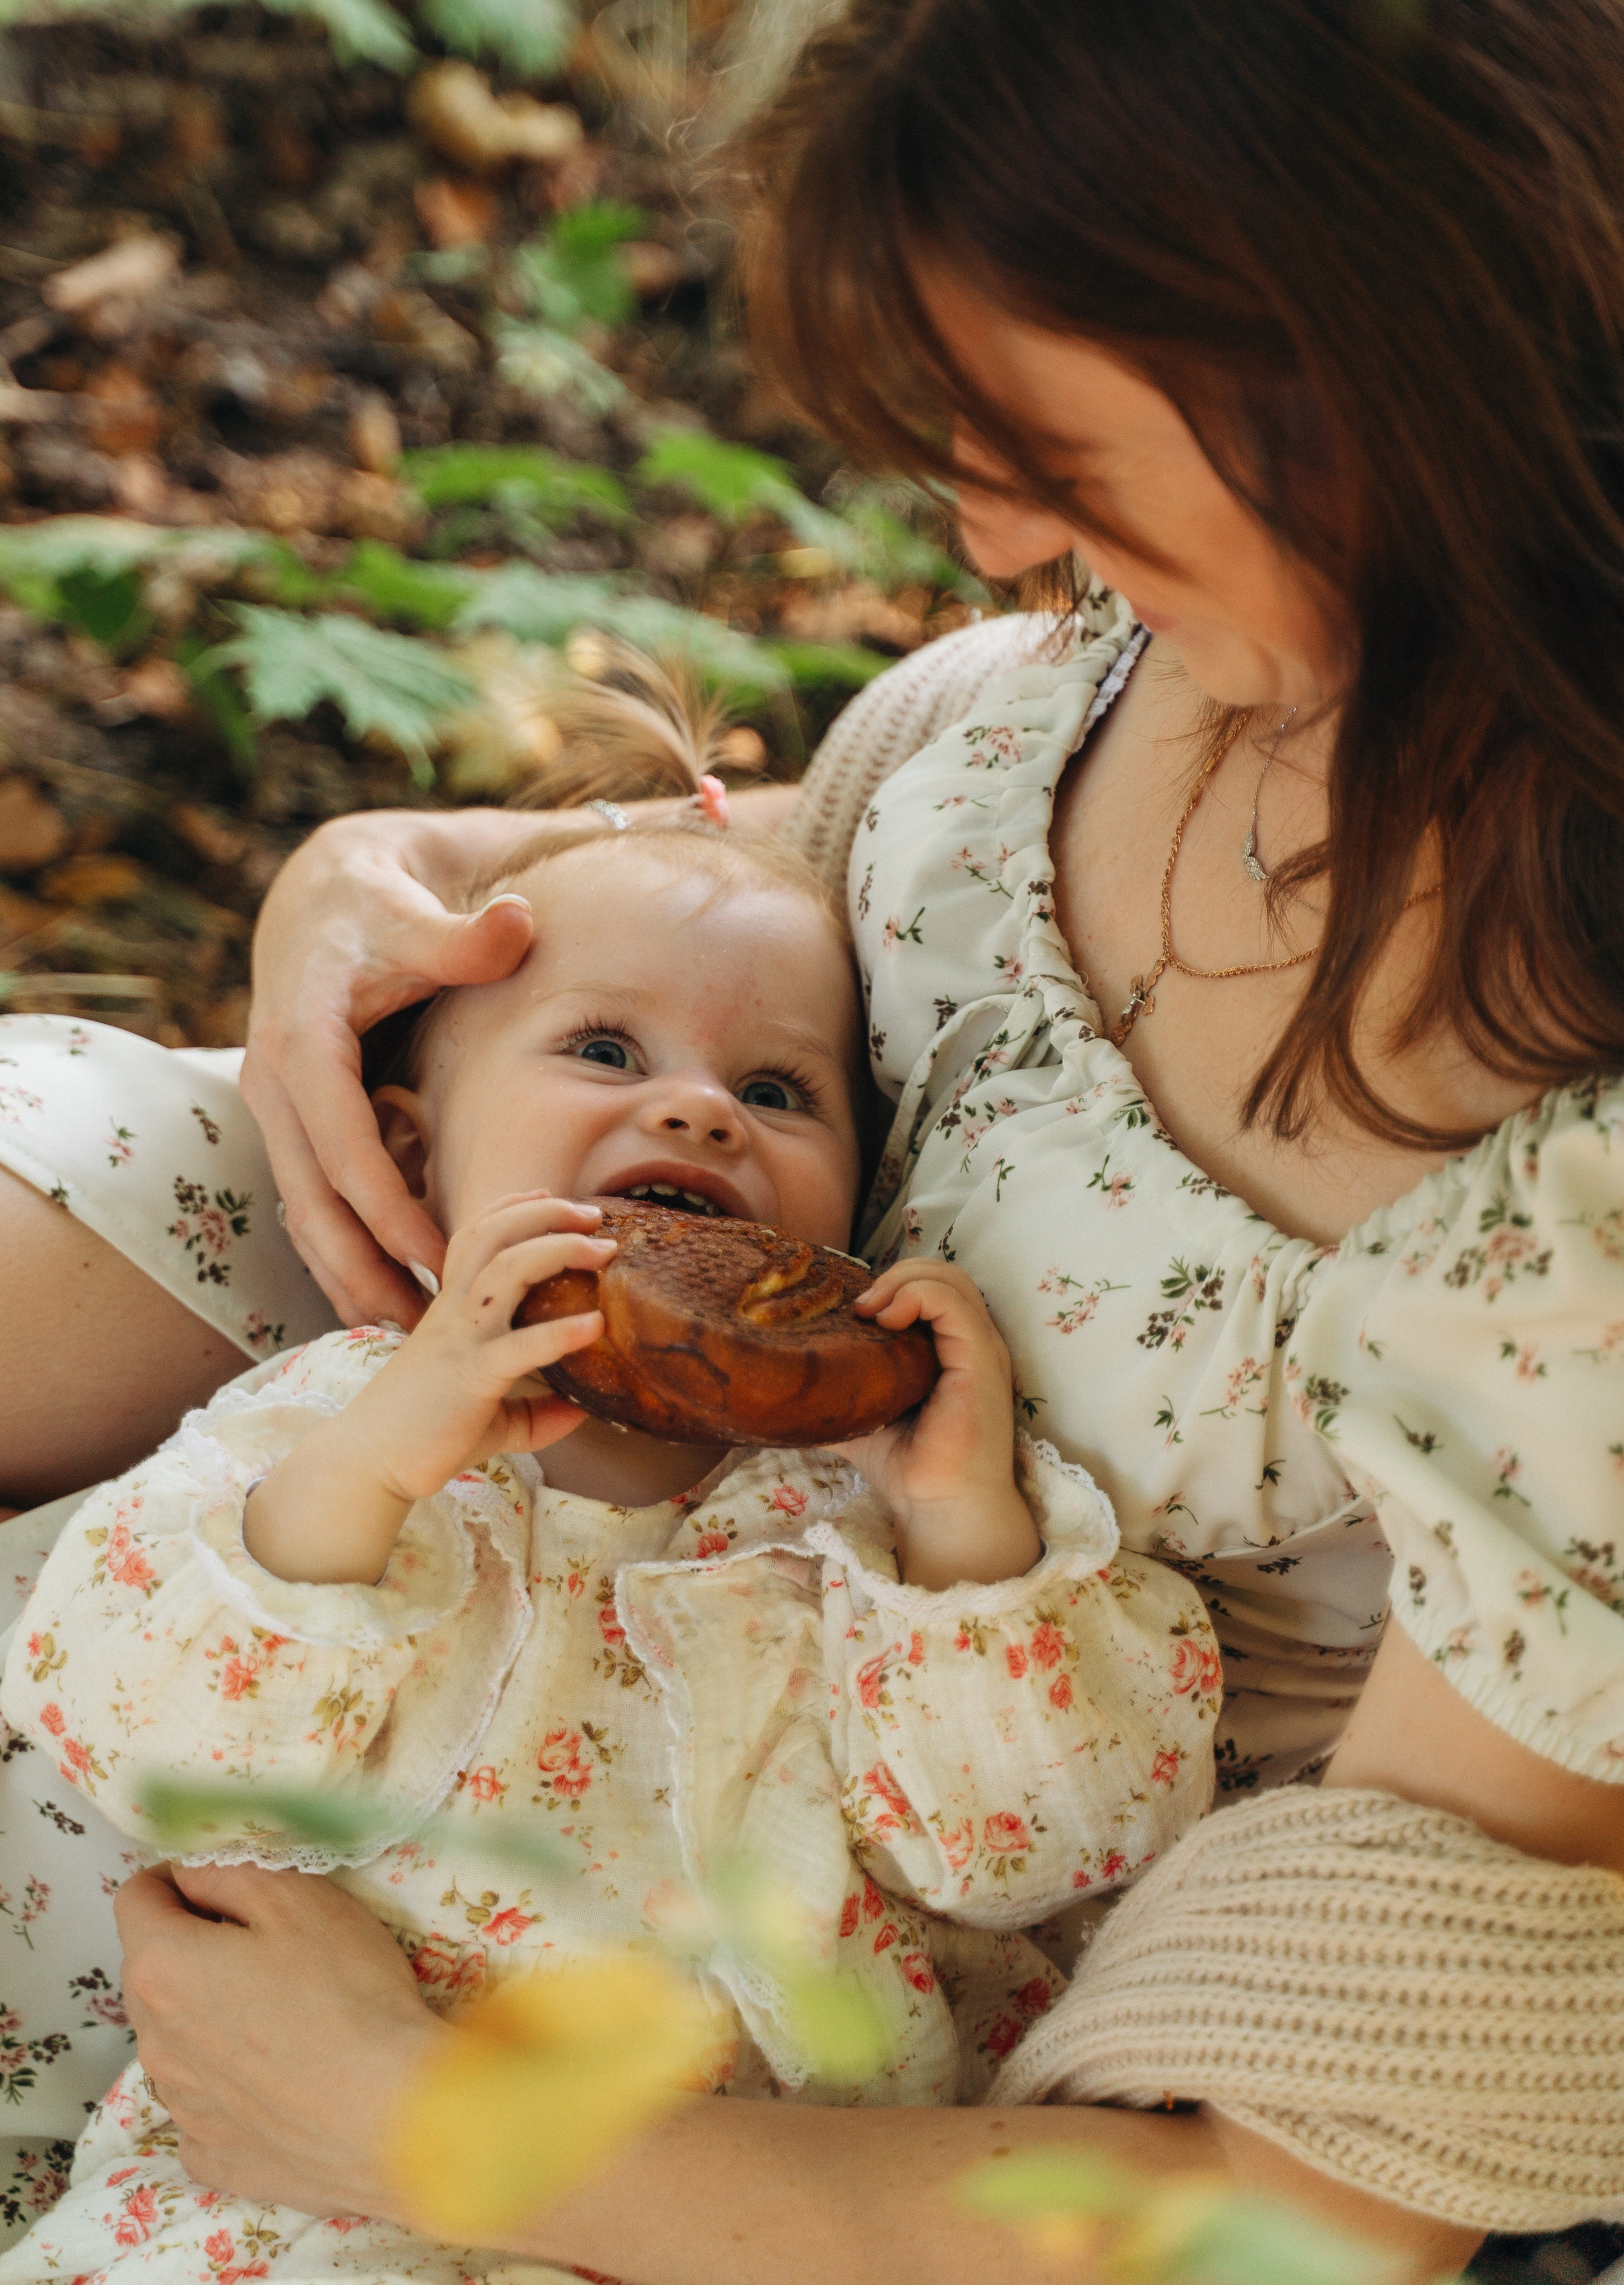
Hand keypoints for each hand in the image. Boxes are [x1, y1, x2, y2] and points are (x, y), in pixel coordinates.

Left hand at [115, 1861, 443, 2217]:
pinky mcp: (211, 2154)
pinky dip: (228, 2085)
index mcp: (162, 1967)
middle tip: (267, 1946)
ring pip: (176, 2039)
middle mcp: (152, 2040)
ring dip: (209, 2016)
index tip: (221, 1881)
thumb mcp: (298, 1898)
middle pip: (153, 1971)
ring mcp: (179, 2105)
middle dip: (194, 1947)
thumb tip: (191, 1875)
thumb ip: (228, 1872)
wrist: (389, 2117)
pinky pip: (203, 2104)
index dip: (176, 1878)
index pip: (136, 1899)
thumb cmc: (346, 1991)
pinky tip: (279, 2082)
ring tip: (281, 2016)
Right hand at [241, 789, 799, 1332]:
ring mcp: (276, 1111)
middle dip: (364, 1273)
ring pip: (304, 1217)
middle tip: (426, 1333)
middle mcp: (274, 1085)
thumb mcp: (414, 912)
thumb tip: (515, 921)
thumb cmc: (378, 905)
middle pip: (311, 1202)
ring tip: (409, 1338)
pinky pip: (311, 1206)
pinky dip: (343, 1257)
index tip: (441, 1256)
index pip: (342, 1145)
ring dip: (350, 1281)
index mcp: (301, 1043)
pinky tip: (384, 1302)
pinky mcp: (292, 1126)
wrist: (321, 897)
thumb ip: (464, 934)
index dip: (388, 1207)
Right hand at [353, 1192, 612, 1495]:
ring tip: (601, 1249)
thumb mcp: (492, 1418)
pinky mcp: (471, 1377)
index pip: (475, 1238)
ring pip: (506, 1269)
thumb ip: (535, 1411)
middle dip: (546, 1214)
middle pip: (493, 1236)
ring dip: (558, 1248)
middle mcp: (455, 1314)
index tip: (550, 1195)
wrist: (372, 1464)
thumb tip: (581, 1411)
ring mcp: (462, 1341)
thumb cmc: (426, 1436)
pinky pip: (519, 1345)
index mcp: (451, 1311)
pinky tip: (595, 1326)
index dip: (511, 1208)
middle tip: (593, 1214)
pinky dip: (560, 1331)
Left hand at [835, 1261, 1039, 1590]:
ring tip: (869, 1309)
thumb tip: (778, 1384)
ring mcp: (982, 1350)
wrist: (939, 1510)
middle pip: (943, 1272)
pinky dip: (917, 1295)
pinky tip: (886, 1318)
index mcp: (952, 1349)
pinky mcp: (981, 1362)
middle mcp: (972, 1343)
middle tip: (858, 1305)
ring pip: (951, 1278)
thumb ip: (836, 1391)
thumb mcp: (862, 1415)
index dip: (893, 1283)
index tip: (852, 1312)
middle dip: (897, 1273)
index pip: (932, 1287)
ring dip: (903, 1280)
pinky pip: (954, 1304)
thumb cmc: (908, 1468)